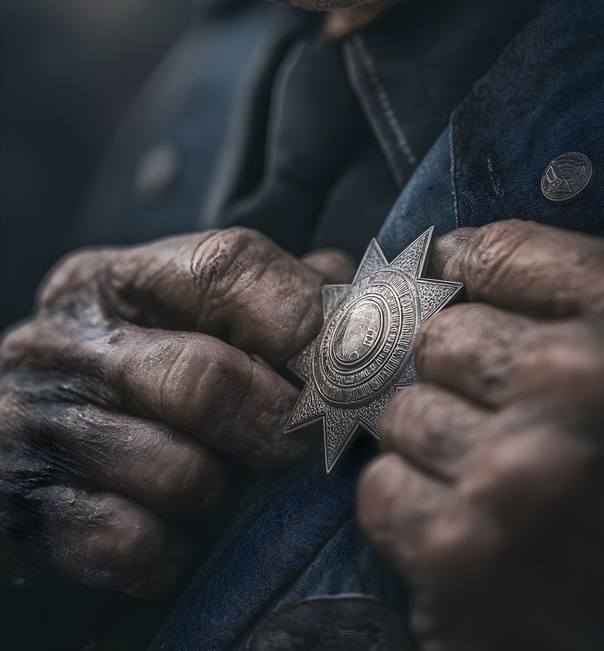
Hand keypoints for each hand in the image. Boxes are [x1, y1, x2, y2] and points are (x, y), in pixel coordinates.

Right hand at [0, 228, 352, 595]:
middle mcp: (61, 341)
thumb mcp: (180, 315)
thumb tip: (356, 294)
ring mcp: (33, 425)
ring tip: (211, 482)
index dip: (303, 316)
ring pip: (178, 473)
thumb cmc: (130, 380)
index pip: (227, 266)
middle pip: (207, 379)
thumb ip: (269, 295)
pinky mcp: (24, 512)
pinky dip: (172, 549)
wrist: (19, 454)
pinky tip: (164, 528)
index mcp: (111, 280)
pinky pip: (138, 543)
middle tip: (300, 442)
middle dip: (277, 425)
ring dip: (217, 492)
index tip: (341, 361)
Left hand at [358, 220, 603, 649]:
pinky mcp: (461, 552)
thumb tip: (449, 257)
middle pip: (436, 336)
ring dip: (436, 446)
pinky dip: (412, 508)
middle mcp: (577, 386)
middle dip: (455, 375)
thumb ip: (567, 302)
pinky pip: (382, 488)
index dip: (464, 272)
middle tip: (498, 415)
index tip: (449, 285)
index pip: (495, 254)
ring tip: (497, 483)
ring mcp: (515, 472)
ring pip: (402, 411)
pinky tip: (469, 530)